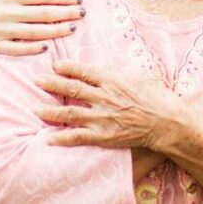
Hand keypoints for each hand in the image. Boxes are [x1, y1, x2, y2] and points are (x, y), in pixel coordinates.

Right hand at [0, 0, 84, 55]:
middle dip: (65, 13)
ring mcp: (0, 30)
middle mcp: (6, 12)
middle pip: (42, 14)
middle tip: (83, 13)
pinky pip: (16, 49)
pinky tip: (48, 46)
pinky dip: (32, 49)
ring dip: (55, 31)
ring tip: (73, 28)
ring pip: (33, 32)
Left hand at [33, 60, 182, 150]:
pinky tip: (49, 139)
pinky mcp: (103, 136)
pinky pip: (77, 137)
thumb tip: (104, 67)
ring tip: (35, 108)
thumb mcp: (140, 76)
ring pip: (69, 112)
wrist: (167, 122)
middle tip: (36, 79)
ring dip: (50, 110)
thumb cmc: (158, 96)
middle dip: (51, 83)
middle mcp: (104, 97)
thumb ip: (119, 72)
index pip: (84, 71)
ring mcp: (101, 117)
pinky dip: (62, 138)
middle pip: (71, 89)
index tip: (55, 64)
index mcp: (113, 80)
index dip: (67, 67)